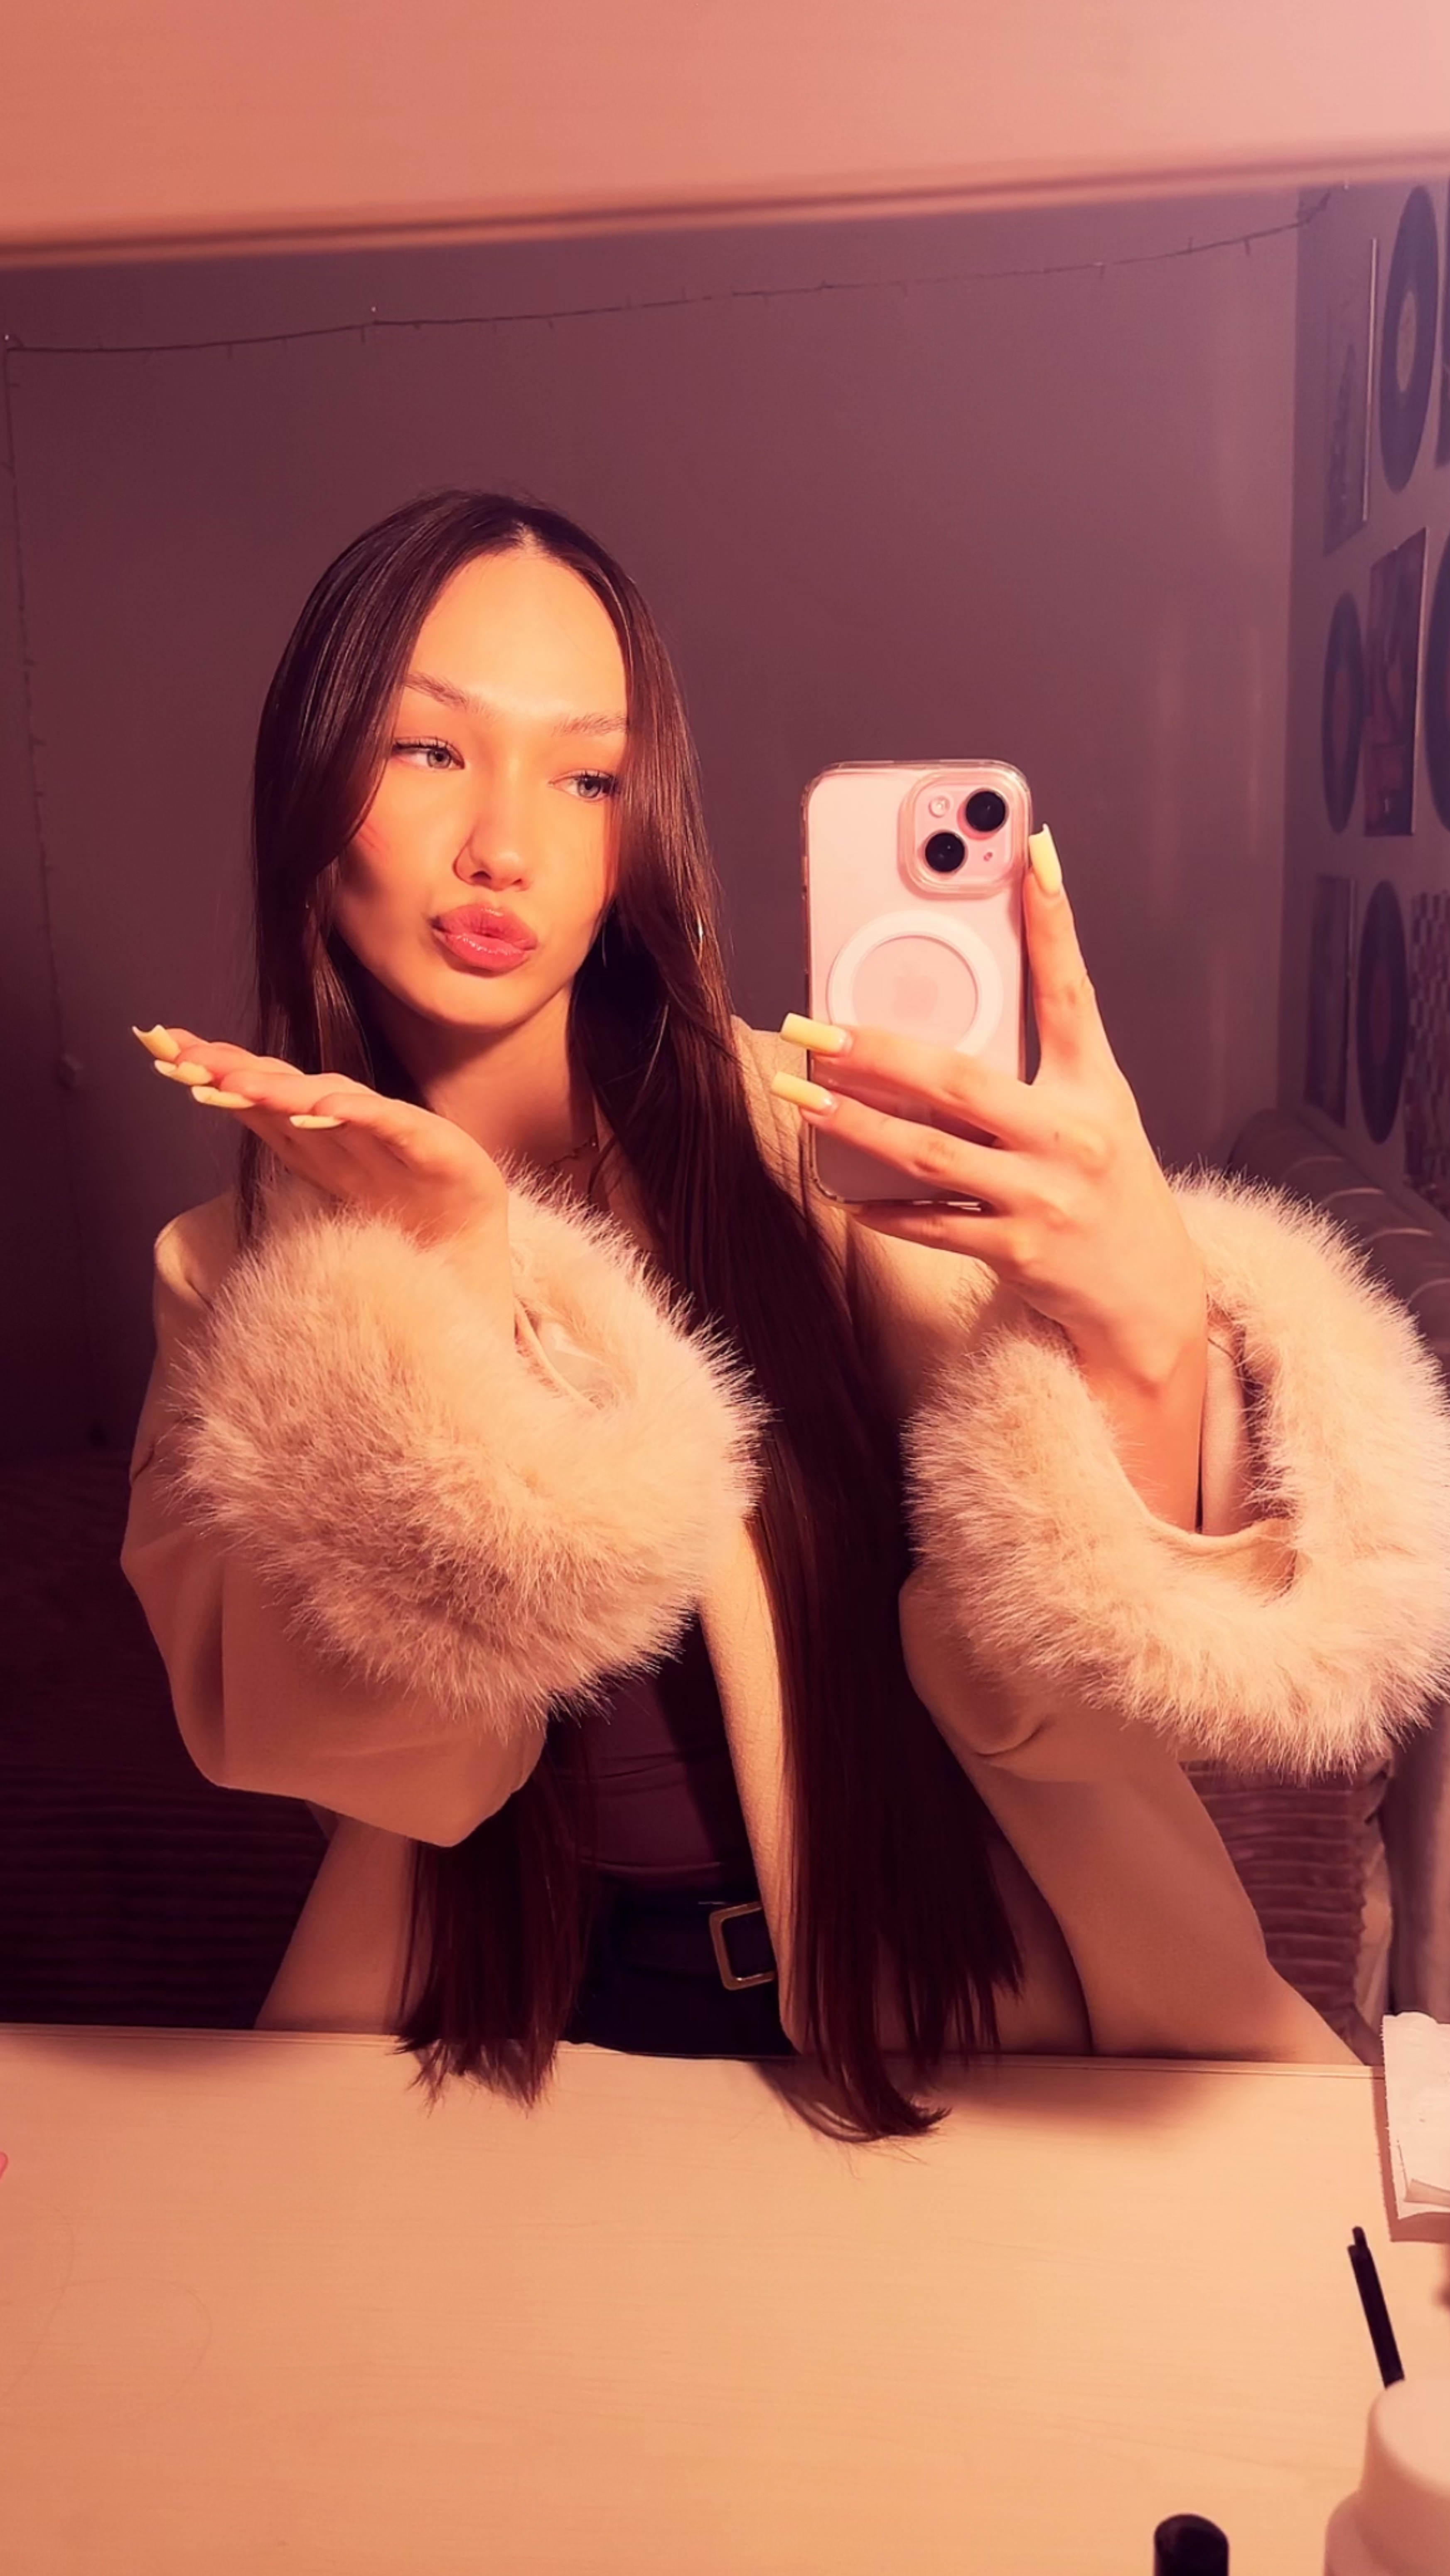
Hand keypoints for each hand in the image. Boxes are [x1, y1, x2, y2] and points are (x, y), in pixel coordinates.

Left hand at [135, 1025, 513, 1330]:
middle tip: (188, 1056)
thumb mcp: (324, 1174)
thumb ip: (277, 1134)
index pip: (260, 1092)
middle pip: (288, 1088)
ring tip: (242, 1085)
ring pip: (332, 1102)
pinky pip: (392, 1127)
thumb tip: (210, 1094)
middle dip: (238, 1069)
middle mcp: (351, 1123)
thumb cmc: (397, 1207)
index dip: (215, 1070)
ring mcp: (393, 1133)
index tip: (166, 1051)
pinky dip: (360, 1115)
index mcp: (319, 1132)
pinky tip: (330, 1109)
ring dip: (286, 1091)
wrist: (465, 1250)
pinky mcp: (436, 1149)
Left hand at [773, 847, 1206, 1392]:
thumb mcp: (1097, 1109)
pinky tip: (841, 1190)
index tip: (1031, 857)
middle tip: (814, 1028)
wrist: (1147, 1297)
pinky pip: (931, 1225)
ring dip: (855, 1125)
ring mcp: (1042, 1198)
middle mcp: (1070, 1138)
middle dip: (877, 1052)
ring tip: (801, 1096)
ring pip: (928, 1153)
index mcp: (1095, 1088)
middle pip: (958, 1082)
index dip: (1054, 923)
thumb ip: (1045, 1055)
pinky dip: (883, 1208)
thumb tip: (982, 996)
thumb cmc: (1109, 1187)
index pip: (1072, 993)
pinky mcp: (1017, 1252)